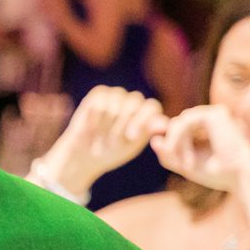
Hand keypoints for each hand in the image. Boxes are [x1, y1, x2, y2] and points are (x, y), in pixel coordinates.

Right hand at [37, 86, 164, 198]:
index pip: (151, 107)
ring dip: (107, 124)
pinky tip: (91, 128)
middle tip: (111, 142)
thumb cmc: (111, 153)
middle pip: (134, 103)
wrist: (84, 156)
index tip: (130, 137)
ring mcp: (117, 96)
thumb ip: (147, 132)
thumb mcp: (132, 145)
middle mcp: (134, 102)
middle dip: (121, 124)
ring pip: (116, 103)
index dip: (141, 120)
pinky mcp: (99, 93)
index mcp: (147, 114)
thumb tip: (165, 124)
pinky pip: (100, 102)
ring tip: (100, 137)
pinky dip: (95, 118)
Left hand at [155, 104, 249, 197]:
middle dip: (172, 146)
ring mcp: (213, 114)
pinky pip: (183, 122)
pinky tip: (186, 155)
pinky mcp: (214, 114)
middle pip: (174, 126)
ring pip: (176, 124)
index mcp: (204, 128)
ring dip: (176, 145)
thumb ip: (168, 153)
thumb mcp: (184, 164)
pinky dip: (178, 139)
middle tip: (184, 166)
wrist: (239, 176)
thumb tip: (154, 139)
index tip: (176, 163)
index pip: (175, 130)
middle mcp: (209, 118)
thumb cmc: (216, 173)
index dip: (170, 145)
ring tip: (187, 164)